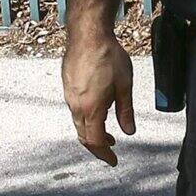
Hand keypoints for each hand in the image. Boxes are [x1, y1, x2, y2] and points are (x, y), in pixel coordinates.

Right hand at [62, 23, 135, 165]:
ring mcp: (69, 96)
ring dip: (92, 133)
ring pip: (78, 124)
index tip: (113, 161)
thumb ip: (126, 112)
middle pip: (83, 136)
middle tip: (110, 151)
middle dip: (97, 147)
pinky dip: (86, 120)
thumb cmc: (108, 57)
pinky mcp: (67, 87)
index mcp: (91, 108)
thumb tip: (128, 132)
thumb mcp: (124, 87)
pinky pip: (75, 111)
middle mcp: (76, 105)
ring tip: (107, 135)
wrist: (88, 34)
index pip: (95, 141)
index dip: (104, 154)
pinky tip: (98, 114)